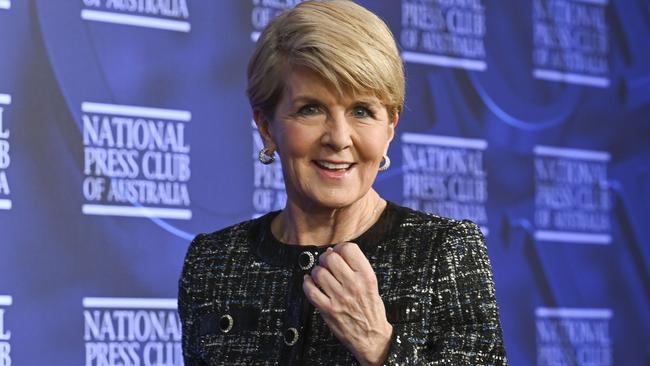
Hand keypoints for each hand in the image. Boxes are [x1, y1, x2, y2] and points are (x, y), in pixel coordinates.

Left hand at [303, 242, 392, 365]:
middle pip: (331, 258)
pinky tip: (310, 282)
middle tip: (326, 263)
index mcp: (366, 276)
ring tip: (320, 275)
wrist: (372, 337)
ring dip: (316, 272)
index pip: (348, 249)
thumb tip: (333, 251)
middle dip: (325, 258)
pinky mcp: (328, 309)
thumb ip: (355, 267)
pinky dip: (307, 283)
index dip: (340, 247)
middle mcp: (353, 285)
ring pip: (318, 273)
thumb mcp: (371, 284)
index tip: (337, 252)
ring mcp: (340, 298)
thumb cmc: (371, 309)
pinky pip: (310, 290)